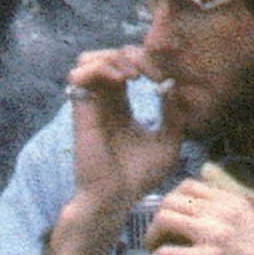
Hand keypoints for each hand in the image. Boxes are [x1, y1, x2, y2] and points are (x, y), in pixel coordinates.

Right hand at [42, 47, 184, 254]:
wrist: (115, 198)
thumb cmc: (138, 178)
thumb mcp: (169, 143)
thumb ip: (174, 115)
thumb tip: (172, 85)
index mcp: (120, 108)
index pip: (127, 68)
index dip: (146, 62)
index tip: (165, 76)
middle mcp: (103, 102)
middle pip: (110, 57)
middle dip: (133, 55)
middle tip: (152, 71)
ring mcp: (91, 104)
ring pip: (90, 58)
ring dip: (114, 57)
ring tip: (134, 74)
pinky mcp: (81, 108)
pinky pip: (79, 72)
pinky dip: (101, 66)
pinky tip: (123, 80)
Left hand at [143, 168, 253, 254]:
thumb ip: (249, 219)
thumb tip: (245, 222)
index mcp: (235, 202)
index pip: (190, 186)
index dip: (172, 202)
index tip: (171, 220)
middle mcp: (223, 213)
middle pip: (171, 201)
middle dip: (158, 220)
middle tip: (158, 240)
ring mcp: (214, 235)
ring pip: (164, 221)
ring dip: (153, 238)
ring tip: (155, 254)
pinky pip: (166, 254)